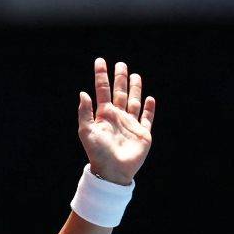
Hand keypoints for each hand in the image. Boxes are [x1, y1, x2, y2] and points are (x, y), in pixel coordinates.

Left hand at [78, 58, 154, 185]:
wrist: (112, 171)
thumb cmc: (97, 153)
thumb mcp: (86, 132)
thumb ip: (85, 112)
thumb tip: (83, 92)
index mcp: (104, 115)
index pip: (103, 90)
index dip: (101, 75)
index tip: (100, 61)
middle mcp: (118, 117)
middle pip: (120, 93)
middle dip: (120, 78)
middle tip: (121, 64)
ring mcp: (130, 124)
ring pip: (133, 102)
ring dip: (135, 89)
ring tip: (135, 75)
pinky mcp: (143, 133)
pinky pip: (147, 118)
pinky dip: (149, 108)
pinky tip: (150, 99)